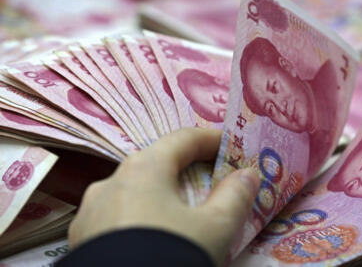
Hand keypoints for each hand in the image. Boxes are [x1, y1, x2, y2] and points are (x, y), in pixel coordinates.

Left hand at [68, 128, 259, 266]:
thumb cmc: (170, 254)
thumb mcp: (215, 229)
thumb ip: (235, 196)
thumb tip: (248, 175)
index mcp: (143, 169)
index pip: (182, 139)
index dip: (211, 139)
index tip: (232, 145)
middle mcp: (111, 182)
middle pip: (156, 163)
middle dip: (186, 169)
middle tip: (210, 179)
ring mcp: (90, 210)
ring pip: (133, 191)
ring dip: (159, 194)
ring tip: (180, 213)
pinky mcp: (81, 238)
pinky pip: (116, 216)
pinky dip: (139, 217)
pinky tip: (150, 237)